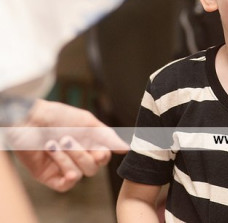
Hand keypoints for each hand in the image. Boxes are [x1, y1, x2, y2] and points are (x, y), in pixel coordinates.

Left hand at [8, 100, 127, 191]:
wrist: (27, 119)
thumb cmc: (56, 116)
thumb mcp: (87, 121)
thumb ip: (107, 136)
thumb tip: (127, 148)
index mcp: (87, 144)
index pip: (104, 157)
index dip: (103, 154)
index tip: (98, 148)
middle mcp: (77, 156)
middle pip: (94, 168)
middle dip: (82, 154)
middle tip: (67, 138)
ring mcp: (63, 167)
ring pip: (81, 174)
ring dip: (69, 157)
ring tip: (54, 143)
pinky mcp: (49, 177)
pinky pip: (66, 184)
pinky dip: (65, 172)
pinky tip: (57, 159)